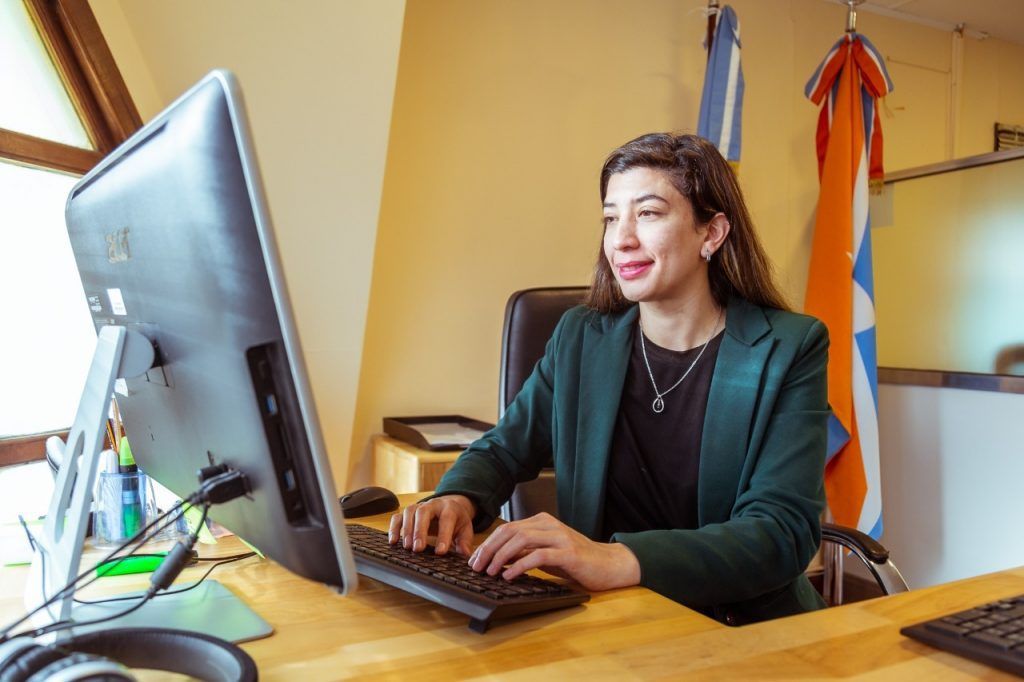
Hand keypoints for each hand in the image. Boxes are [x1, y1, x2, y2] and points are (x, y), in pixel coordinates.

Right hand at [388, 494, 475, 555]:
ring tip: (407, 547)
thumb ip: (465, 541)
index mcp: (449, 508)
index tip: (440, 552)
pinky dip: (394, 528)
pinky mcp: (408, 513)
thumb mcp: (465, 529)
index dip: (443, 535)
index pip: (446, 519)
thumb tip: (465, 554)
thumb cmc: (456, 520)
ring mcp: (419, 507)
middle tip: (418, 549)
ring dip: (406, 530)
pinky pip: (398, 517)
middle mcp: (432, 505)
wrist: (450, 505)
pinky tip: (393, 542)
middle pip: (423, 513)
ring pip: (409, 512)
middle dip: (419, 531)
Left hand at [468, 512, 640, 591]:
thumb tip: (497, 559)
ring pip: (521, 540)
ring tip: (490, 573)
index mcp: (541, 522)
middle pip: (510, 532)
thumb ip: (525, 552)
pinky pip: (538, 556)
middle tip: (476, 567)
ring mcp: (559, 537)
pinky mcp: (568, 552)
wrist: (609, 564)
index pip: (507, 528)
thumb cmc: (576, 561)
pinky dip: (520, 565)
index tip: (475, 560)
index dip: (488, 544)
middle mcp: (549, 525)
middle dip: (489, 549)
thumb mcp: (546, 553)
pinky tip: (510, 576)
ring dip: (501, 557)